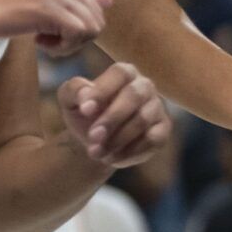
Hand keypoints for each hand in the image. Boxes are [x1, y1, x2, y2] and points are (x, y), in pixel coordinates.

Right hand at [0, 0, 111, 54]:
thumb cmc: (0, 8)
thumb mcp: (43, 1)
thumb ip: (78, 1)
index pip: (95, 11)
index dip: (75, 30)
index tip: (49, 29)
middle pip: (97, 21)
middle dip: (76, 39)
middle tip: (47, 39)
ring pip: (91, 30)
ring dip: (69, 45)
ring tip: (42, 39)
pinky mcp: (49, 9)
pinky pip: (77, 35)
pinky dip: (62, 48)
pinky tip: (38, 41)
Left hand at [56, 63, 170, 167]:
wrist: (95, 140)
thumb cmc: (84, 113)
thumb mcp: (69, 99)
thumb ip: (74, 91)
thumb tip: (86, 95)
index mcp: (123, 73)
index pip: (119, 73)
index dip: (102, 90)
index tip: (84, 111)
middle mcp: (144, 86)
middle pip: (134, 96)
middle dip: (112, 118)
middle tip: (93, 137)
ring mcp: (156, 107)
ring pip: (143, 120)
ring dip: (118, 139)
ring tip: (96, 152)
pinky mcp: (162, 130)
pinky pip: (153, 139)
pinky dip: (131, 151)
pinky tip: (112, 158)